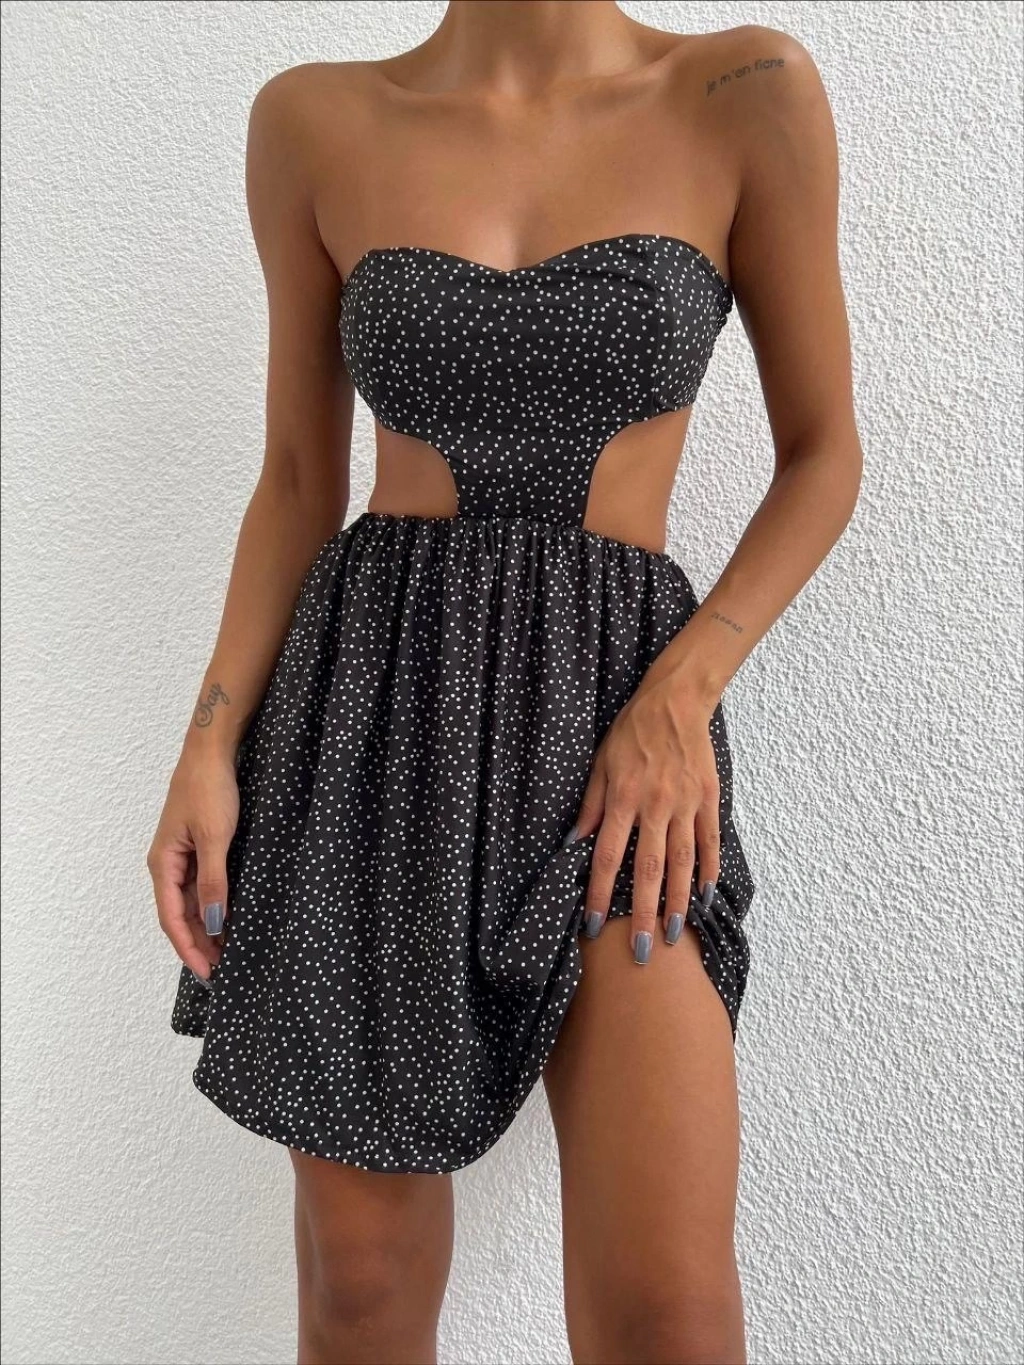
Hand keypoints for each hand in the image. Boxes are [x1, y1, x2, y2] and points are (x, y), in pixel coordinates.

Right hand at [147, 748, 239, 981]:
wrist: (212, 752)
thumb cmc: (208, 789)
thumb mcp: (214, 838)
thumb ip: (213, 882)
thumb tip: (212, 923)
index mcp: (163, 864)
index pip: (171, 919)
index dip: (188, 948)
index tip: (208, 973)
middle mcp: (168, 865)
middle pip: (179, 916)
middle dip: (198, 944)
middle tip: (222, 971)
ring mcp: (182, 857)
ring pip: (191, 903)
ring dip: (206, 928)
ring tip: (227, 952)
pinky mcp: (198, 848)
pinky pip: (201, 887)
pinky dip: (212, 906)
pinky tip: (227, 919)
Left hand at [572, 674, 719, 961]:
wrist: (675, 702)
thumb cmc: (630, 732)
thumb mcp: (600, 764)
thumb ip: (590, 806)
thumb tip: (573, 844)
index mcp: (624, 799)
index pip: (608, 857)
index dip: (601, 894)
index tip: (595, 926)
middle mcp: (656, 806)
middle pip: (649, 870)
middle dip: (645, 914)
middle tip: (643, 952)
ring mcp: (686, 805)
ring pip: (683, 863)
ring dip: (678, 902)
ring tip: (675, 935)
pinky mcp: (708, 799)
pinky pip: (710, 842)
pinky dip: (709, 871)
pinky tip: (704, 898)